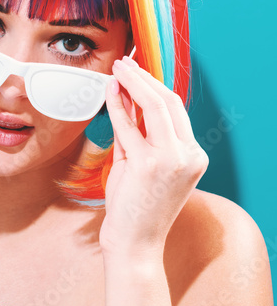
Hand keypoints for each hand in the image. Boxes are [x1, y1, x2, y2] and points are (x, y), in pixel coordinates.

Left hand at [99, 56, 208, 255]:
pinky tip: (110, 90)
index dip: (155, 84)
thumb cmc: (138, 204)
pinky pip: (129, 126)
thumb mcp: (144, 163)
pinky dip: (117, 105)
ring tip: (117, 68)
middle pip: (169, 101)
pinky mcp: (147, 165)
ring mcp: (171, 160)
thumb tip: (127, 95)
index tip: (138, 71)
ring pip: (154, 106)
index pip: (176, 109)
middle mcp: (189, 155)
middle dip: (144, 77)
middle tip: (125, 62)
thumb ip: (138, 131)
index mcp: (193, 154)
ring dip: (133, 82)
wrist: (135, 243)